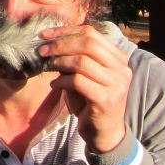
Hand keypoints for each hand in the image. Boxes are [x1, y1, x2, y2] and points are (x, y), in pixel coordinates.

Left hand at [38, 24, 131, 152]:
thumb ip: (75, 58)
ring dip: (59, 62)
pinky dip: (61, 81)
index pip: (91, 33)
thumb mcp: (84, 75)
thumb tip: (49, 41)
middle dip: (60, 44)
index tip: (44, 34)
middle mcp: (122, 69)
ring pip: (82, 61)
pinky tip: (54, 85)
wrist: (104, 133)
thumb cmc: (91, 101)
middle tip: (42, 50)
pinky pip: (78, 81)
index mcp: (118, 58)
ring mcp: (117, 84)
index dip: (65, 31)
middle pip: (88, 43)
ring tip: (48, 67)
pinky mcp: (106, 100)